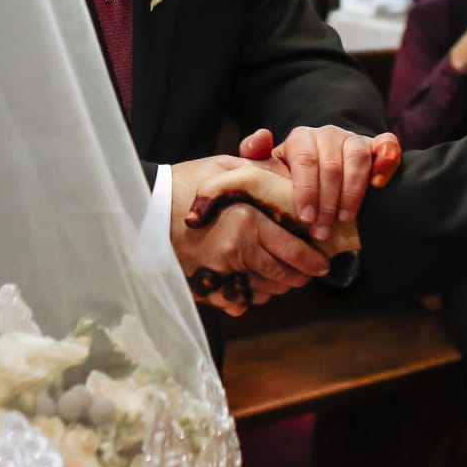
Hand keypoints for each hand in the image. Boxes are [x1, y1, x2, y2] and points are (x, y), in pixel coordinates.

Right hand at [167, 156, 330, 314]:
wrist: (144, 208)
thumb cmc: (184, 183)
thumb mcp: (224, 166)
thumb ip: (260, 169)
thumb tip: (292, 171)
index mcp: (247, 222)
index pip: (293, 251)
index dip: (312, 260)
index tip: (322, 263)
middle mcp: (237, 251)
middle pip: (282, 276)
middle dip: (300, 276)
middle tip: (308, 272)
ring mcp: (220, 272)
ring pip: (263, 291)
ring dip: (278, 287)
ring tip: (285, 278)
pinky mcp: (205, 286)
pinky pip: (238, 300)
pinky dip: (251, 295)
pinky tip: (253, 284)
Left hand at [237, 124, 401, 242]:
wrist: (318, 178)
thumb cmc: (291, 179)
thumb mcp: (270, 171)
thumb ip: (256, 156)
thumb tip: (262, 136)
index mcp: (301, 138)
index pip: (305, 160)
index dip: (306, 190)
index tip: (307, 218)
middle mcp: (328, 134)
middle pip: (331, 165)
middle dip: (327, 202)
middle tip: (323, 231)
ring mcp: (353, 138)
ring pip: (357, 158)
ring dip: (352, 192)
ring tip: (345, 219)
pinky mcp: (376, 146)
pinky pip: (386, 145)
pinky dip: (386, 161)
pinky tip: (379, 185)